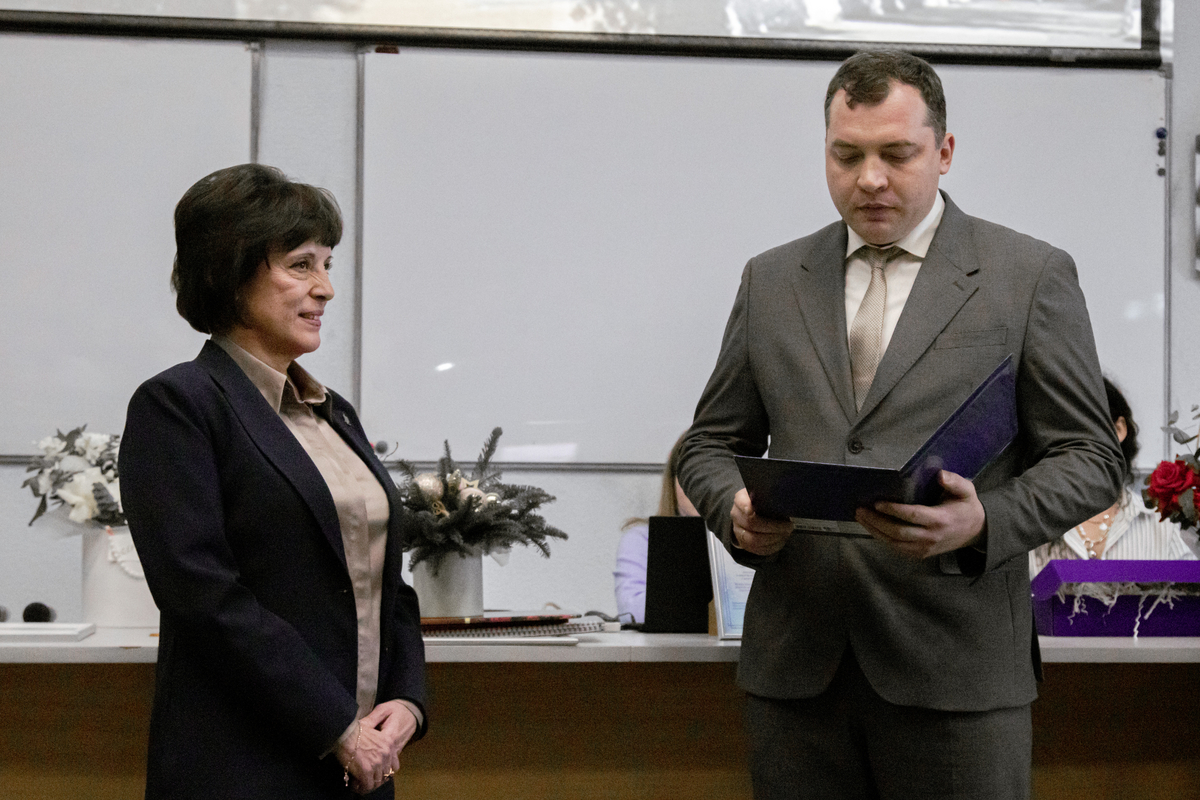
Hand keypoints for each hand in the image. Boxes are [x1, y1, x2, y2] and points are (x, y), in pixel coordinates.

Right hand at [338, 702, 416, 793]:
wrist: (343, 732)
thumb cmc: (353, 729)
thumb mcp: (371, 725)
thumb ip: (379, 726)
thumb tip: (381, 723)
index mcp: (389, 743)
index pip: (394, 766)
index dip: (385, 771)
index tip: (377, 772)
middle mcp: (386, 754)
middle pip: (385, 775)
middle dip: (376, 778)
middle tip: (366, 779)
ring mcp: (377, 762)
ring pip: (377, 782)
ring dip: (368, 784)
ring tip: (359, 783)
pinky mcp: (366, 770)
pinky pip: (367, 786)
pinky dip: (361, 787)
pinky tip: (354, 784)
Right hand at [731, 488, 792, 555]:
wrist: (750, 512)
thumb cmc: (761, 501)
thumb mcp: (763, 493)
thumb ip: (770, 496)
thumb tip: (784, 502)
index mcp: (740, 500)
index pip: (743, 505)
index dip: (749, 509)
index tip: (760, 511)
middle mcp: (736, 516)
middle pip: (751, 524)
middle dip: (773, 527)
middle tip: (788, 526)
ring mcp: (738, 531)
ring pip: (753, 540)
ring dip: (774, 539)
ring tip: (786, 534)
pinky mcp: (744, 544)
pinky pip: (757, 550)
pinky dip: (772, 547)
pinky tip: (781, 541)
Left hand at [855, 470, 985, 559]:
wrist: (976, 531)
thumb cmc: (966, 507)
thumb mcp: (966, 490)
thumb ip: (954, 482)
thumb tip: (940, 475)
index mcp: (940, 520)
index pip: (912, 516)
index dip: (893, 510)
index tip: (877, 503)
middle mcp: (931, 537)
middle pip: (898, 532)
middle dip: (876, 521)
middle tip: (860, 510)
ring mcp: (925, 548)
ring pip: (894, 543)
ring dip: (875, 531)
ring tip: (861, 518)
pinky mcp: (921, 554)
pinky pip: (897, 549)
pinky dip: (882, 539)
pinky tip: (872, 528)